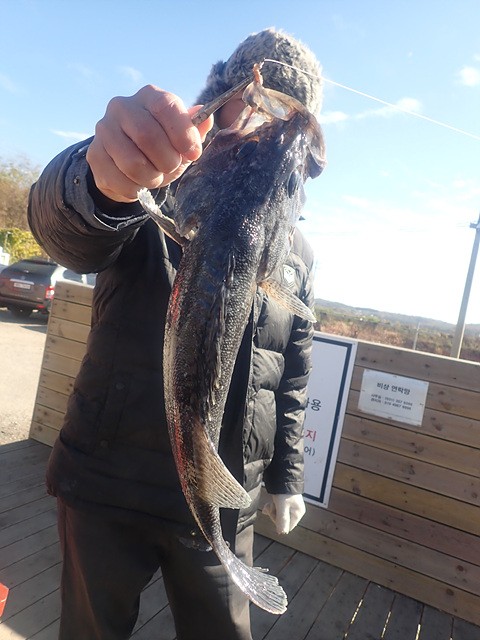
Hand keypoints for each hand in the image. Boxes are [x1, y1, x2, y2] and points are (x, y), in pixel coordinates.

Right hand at [86, 85, 213, 202]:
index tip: (193, 154)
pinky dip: (135, 189)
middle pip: (147, 135)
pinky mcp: (94, 155)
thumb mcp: (182, 139)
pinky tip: (138, 184)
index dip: (183, 133)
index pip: (165, 105)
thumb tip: (205, 117)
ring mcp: (104, 130)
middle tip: (171, 167)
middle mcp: (122, 107)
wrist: (129, 166)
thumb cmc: (162, 148)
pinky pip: (119, 180)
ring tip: (155, 176)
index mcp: (149, 96)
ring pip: (132, 162)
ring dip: (151, 178)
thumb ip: (195, 129)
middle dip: (167, 160)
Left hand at [262, 494, 305, 534]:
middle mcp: (295, 511)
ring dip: (273, 510)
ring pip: (278, 515)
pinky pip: (277, 509)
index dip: (279, 523)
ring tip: (271, 502)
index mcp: (298, 513)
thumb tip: (281, 533)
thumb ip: (282, 520)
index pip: (287, 527)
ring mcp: (290, 506)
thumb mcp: (282, 506)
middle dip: (275, 515)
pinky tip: (268, 504)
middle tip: (272, 505)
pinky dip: (272, 507)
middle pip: (282, 521)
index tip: (275, 514)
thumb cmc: (284, 491)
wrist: (282, 475)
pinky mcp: (284, 502)